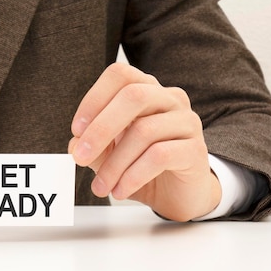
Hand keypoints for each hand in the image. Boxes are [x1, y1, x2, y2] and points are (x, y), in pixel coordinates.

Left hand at [69, 63, 220, 220]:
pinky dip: (133, 176)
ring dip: (114, 164)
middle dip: (101, 129)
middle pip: (134, 96)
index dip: (94, 99)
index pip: (120, 75)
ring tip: (101, 187)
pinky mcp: (195, 149)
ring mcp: (186, 122)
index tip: (76, 130)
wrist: (178, 195)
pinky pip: (160, 156)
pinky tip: (121, 190)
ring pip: (144, 131)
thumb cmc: (143, 167)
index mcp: (147, 91)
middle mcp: (170, 99)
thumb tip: (74, 145)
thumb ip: (92, 145)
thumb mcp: (110, 155)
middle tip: (80, 158)